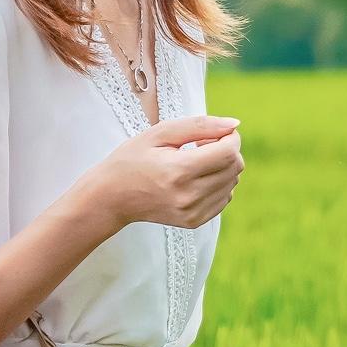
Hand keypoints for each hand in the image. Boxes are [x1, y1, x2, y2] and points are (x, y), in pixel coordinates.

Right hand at [89, 114, 242, 228]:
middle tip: (201, 145)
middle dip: (227, 149)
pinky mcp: (194, 222)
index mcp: (179, 171)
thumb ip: (200, 125)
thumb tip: (235, 124)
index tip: (213, 133)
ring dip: (222, 167)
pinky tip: (196, 178)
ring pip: (233, 182)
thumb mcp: (160, 133)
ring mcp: (192, 212)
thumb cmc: (133, 159)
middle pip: (235, 167)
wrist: (111, 197)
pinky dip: (218, 184)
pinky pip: (225, 198)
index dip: (229, 137)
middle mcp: (188, 196)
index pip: (229, 152)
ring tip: (196, 161)